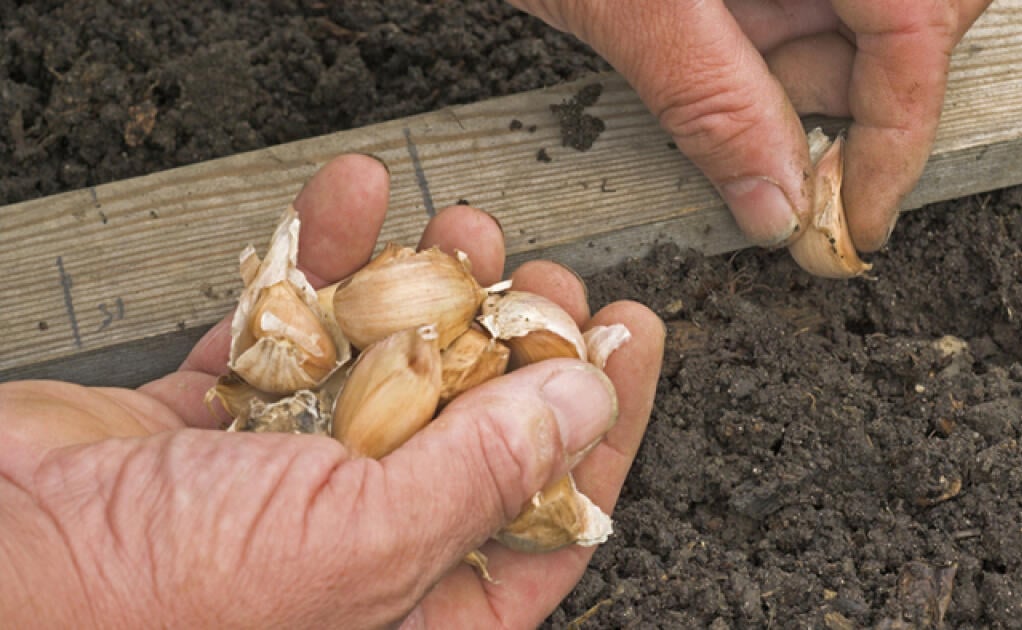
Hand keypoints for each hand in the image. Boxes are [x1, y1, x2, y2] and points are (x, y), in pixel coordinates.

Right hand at [0, 154, 664, 627]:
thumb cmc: (147, 604)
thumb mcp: (356, 546)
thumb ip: (480, 477)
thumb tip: (582, 406)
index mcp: (408, 609)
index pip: (545, 520)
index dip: (601, 428)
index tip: (631, 342)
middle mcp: (354, 544)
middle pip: (473, 429)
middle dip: (515, 343)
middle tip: (546, 281)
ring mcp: (283, 475)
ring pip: (387, 363)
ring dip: (429, 286)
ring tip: (468, 233)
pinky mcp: (215, 412)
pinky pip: (293, 322)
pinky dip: (323, 257)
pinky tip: (357, 202)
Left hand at [510, 0, 990, 251]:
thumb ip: (708, 96)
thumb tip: (777, 202)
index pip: (919, 21)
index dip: (900, 132)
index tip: (859, 217)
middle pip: (914, 17)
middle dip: (852, 99)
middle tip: (777, 151)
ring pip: (866, 14)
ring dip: (801, 70)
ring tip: (710, 70)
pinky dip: (770, 37)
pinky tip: (709, 38)